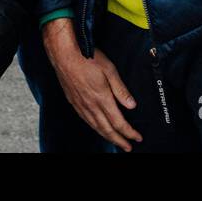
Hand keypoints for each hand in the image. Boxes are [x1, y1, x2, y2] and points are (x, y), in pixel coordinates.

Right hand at [42, 18, 141, 150]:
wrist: (64, 53)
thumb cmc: (87, 58)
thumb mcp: (110, 70)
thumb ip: (121, 89)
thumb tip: (132, 105)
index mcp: (102, 98)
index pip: (118, 122)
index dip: (129, 132)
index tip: (137, 138)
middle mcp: (90, 105)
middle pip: (107, 129)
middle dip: (119, 140)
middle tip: (128, 147)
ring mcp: (80, 105)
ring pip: (95, 127)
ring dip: (107, 137)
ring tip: (115, 141)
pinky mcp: (73, 101)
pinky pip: (86, 120)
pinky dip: (94, 128)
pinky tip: (97, 128)